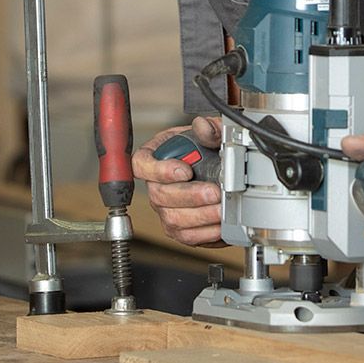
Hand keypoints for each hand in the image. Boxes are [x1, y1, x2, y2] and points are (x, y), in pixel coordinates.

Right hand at [132, 116, 225, 247]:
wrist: (213, 168)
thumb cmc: (202, 148)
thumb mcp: (208, 131)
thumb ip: (209, 128)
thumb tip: (204, 126)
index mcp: (154, 156)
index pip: (141, 164)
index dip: (160, 170)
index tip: (185, 170)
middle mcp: (155, 184)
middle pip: (160, 196)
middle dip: (190, 196)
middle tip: (214, 192)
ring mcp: (164, 208)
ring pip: (173, 219)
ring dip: (200, 216)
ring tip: (221, 209)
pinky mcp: (177, 228)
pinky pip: (186, 236)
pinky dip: (205, 232)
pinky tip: (219, 224)